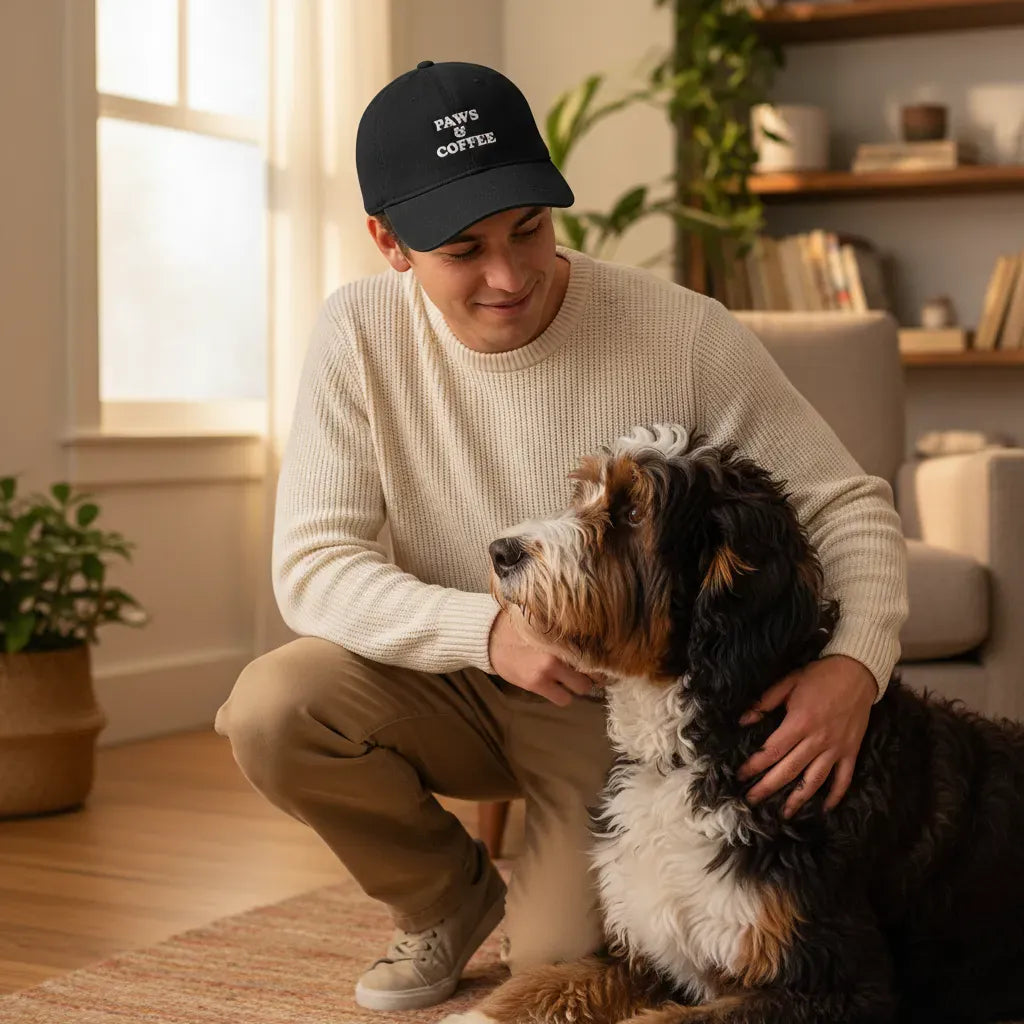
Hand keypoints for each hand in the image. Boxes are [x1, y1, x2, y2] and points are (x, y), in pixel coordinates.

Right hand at [488, 610, 596, 706]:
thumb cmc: (520, 627)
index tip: (605, 661)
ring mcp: (548, 667)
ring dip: (578, 686)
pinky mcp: (536, 683)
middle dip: (593, 673)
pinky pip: (563, 699)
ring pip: (582, 688)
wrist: (491, 637)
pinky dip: (563, 696)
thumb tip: (594, 630)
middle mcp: (560, 648)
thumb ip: (568, 627)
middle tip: (588, 673)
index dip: (603, 657)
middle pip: (594, 670)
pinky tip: (556, 688)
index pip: (597, 648)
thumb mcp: (546, 620)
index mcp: (565, 631)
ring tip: (571, 681)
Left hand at [736, 655, 877, 816]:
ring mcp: (836, 748)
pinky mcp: (851, 751)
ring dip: (798, 799)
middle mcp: (817, 740)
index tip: (740, 776)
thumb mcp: (788, 682)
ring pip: (815, 780)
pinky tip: (825, 808)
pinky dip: (836, 795)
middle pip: (789, 770)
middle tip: (751, 801)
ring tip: (784, 814)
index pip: (772, 751)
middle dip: (768, 787)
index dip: (754, 765)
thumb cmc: (820, 676)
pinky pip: (844, 778)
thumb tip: (742, 720)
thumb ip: (764, 703)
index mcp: (799, 722)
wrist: (858, 672)